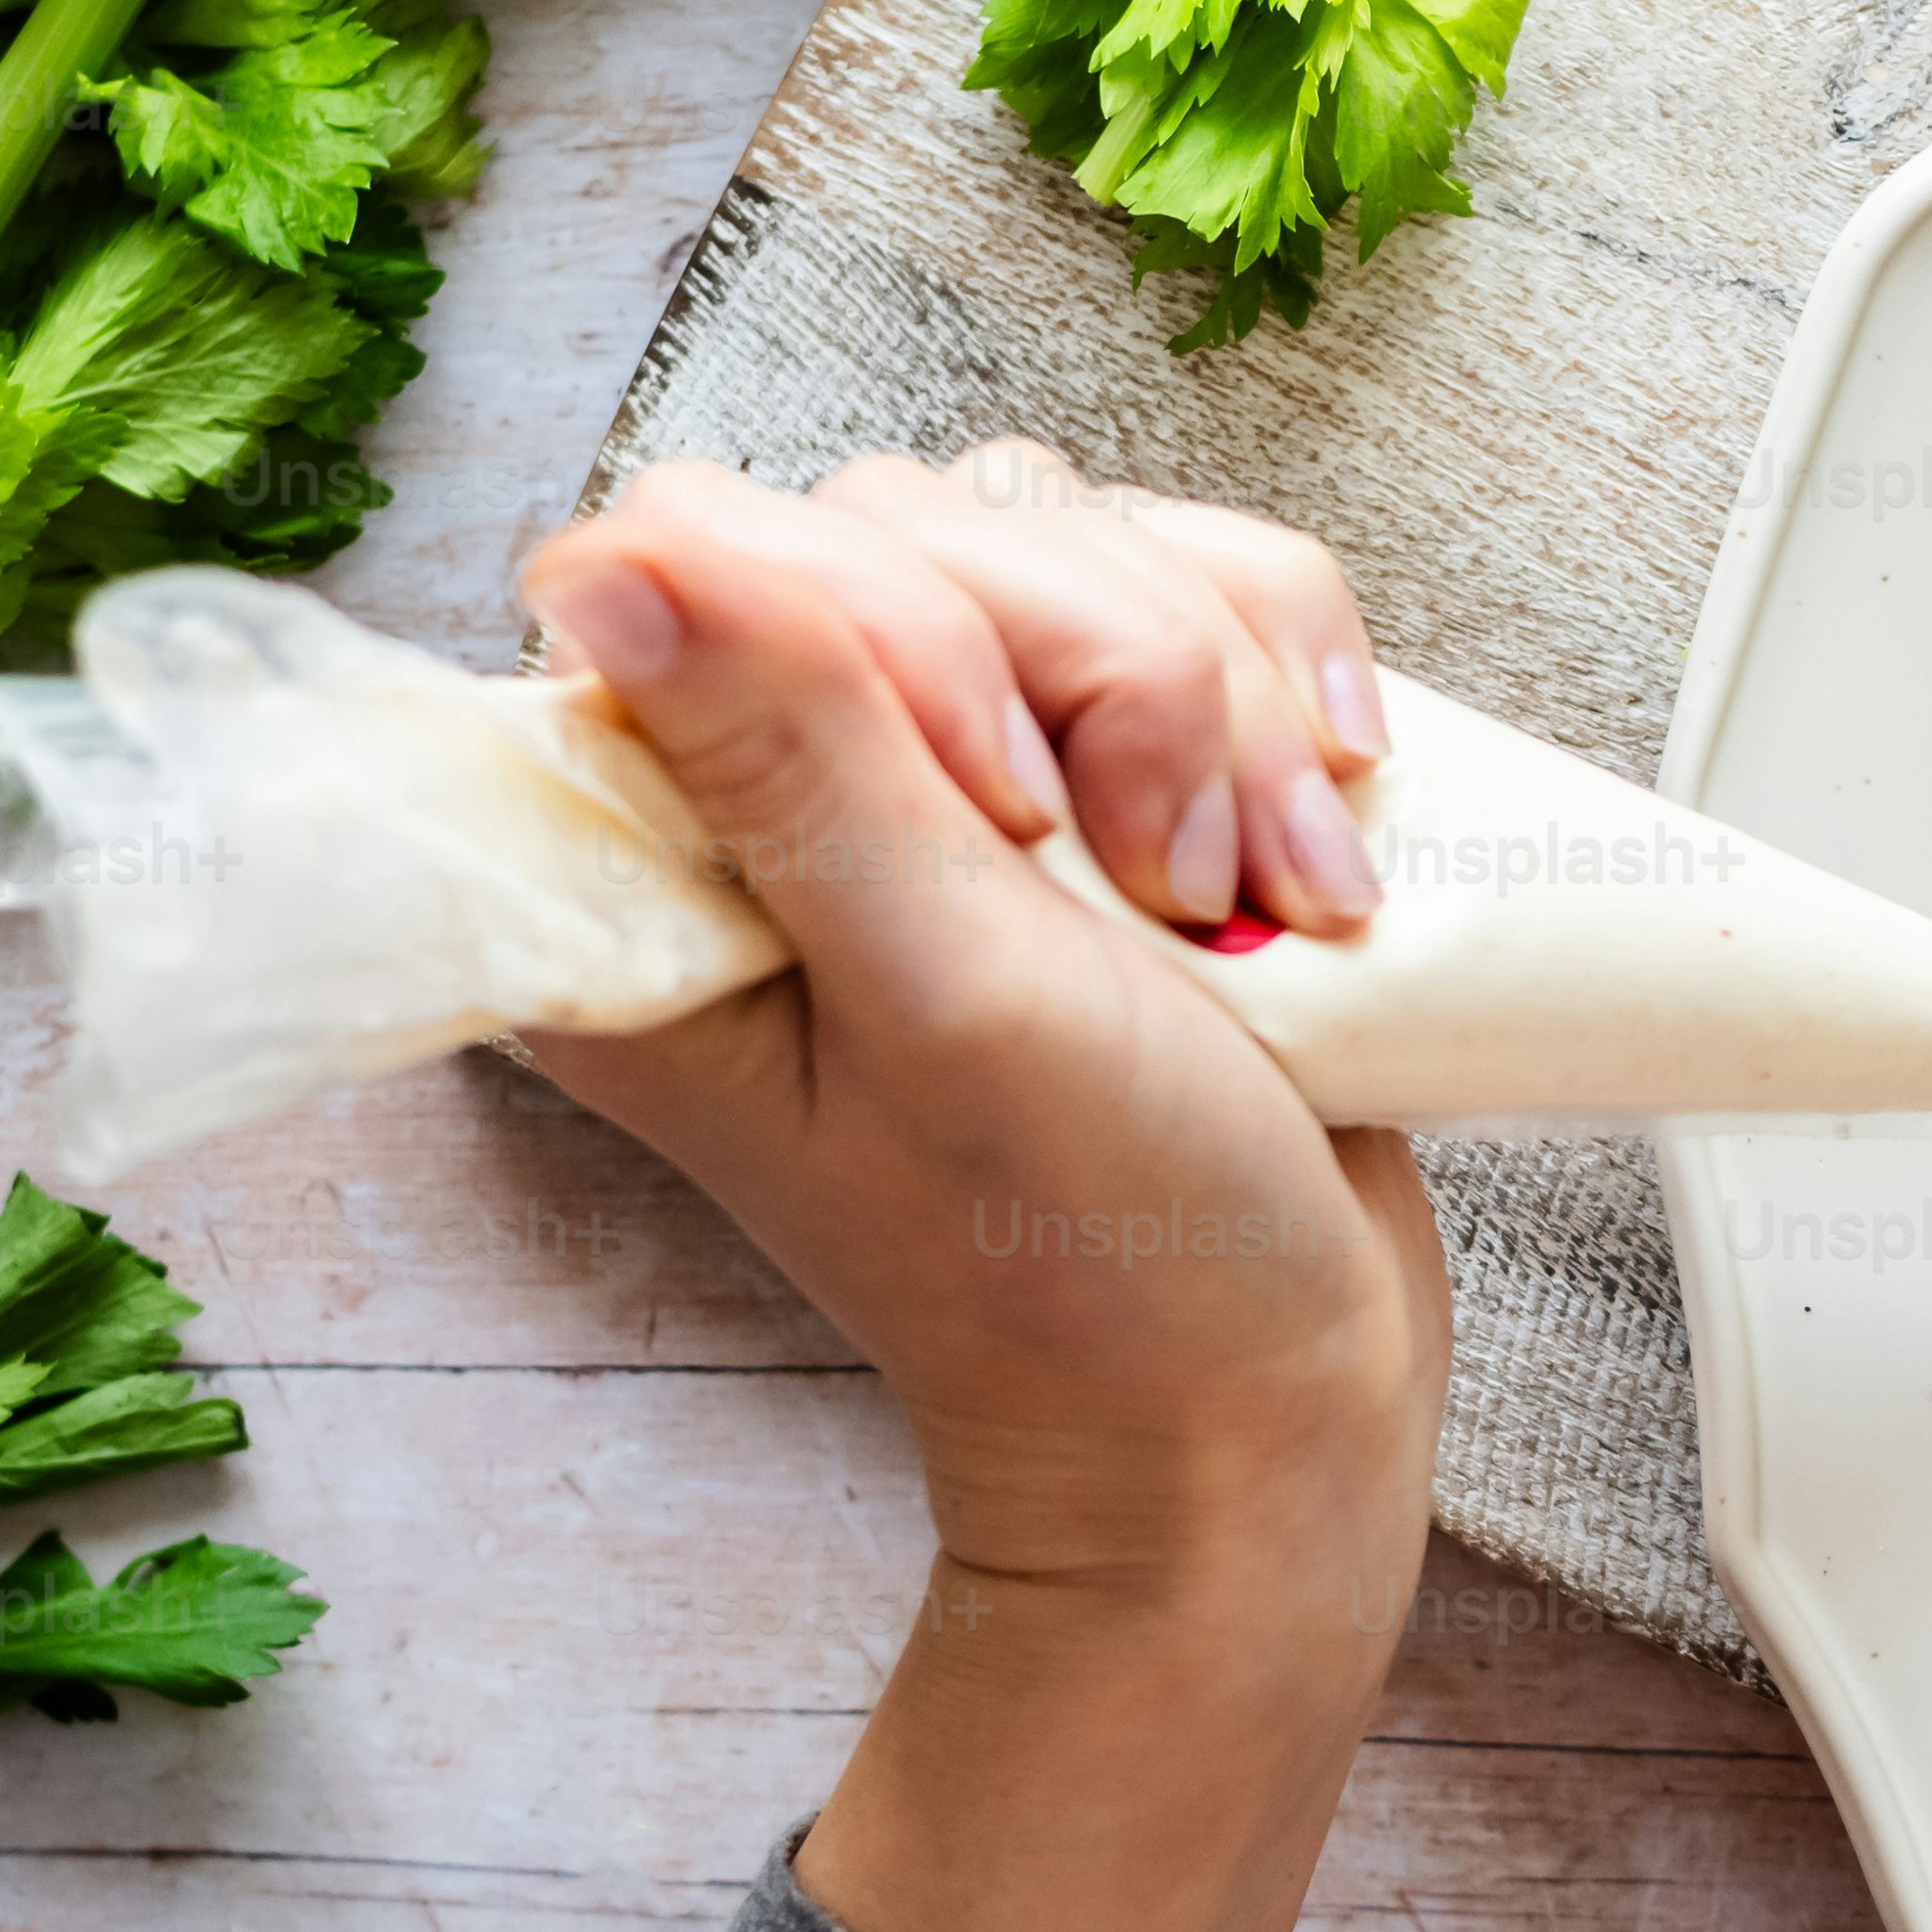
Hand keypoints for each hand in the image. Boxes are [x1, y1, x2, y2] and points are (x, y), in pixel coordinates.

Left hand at [513, 453, 1451, 1931]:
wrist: (1270, 1409)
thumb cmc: (1093, 1263)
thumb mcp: (946, 1002)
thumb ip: (794, 761)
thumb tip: (605, 553)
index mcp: (664, 864)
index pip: (720, 546)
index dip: (896, 626)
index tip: (1014, 817)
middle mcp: (786, 801)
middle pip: (928, 521)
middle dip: (1112, 675)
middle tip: (1167, 894)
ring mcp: (957, 783)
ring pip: (1084, 542)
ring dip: (1225, 705)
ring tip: (1265, 906)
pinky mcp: (1109, 778)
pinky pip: (1207, 598)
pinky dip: (1296, 701)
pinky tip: (1327, 848)